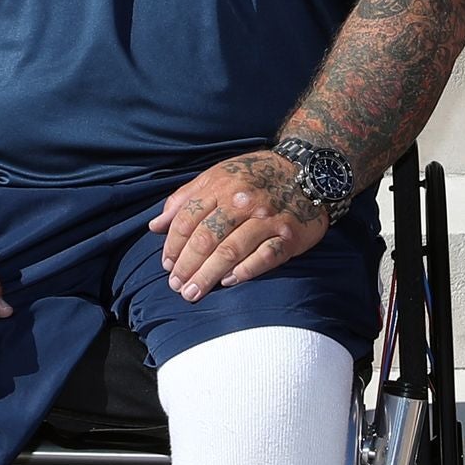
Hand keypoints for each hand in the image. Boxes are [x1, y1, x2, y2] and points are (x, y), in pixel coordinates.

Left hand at [150, 151, 331, 299]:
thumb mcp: (218, 175)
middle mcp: (242, 201)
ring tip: (193, 292)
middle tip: (176, 286)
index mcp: (221, 185)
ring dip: (207, 275)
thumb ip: (185, 198)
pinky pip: (264, 258)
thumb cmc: (256, 176)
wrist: (309, 171)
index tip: (166, 265)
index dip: (173, 246)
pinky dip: (244, 272)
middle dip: (187, 266)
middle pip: (205, 239)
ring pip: (230, 251)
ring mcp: (267, 219)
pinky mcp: (288, 235)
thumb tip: (155, 226)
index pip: (187, 219)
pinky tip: (228, 282)